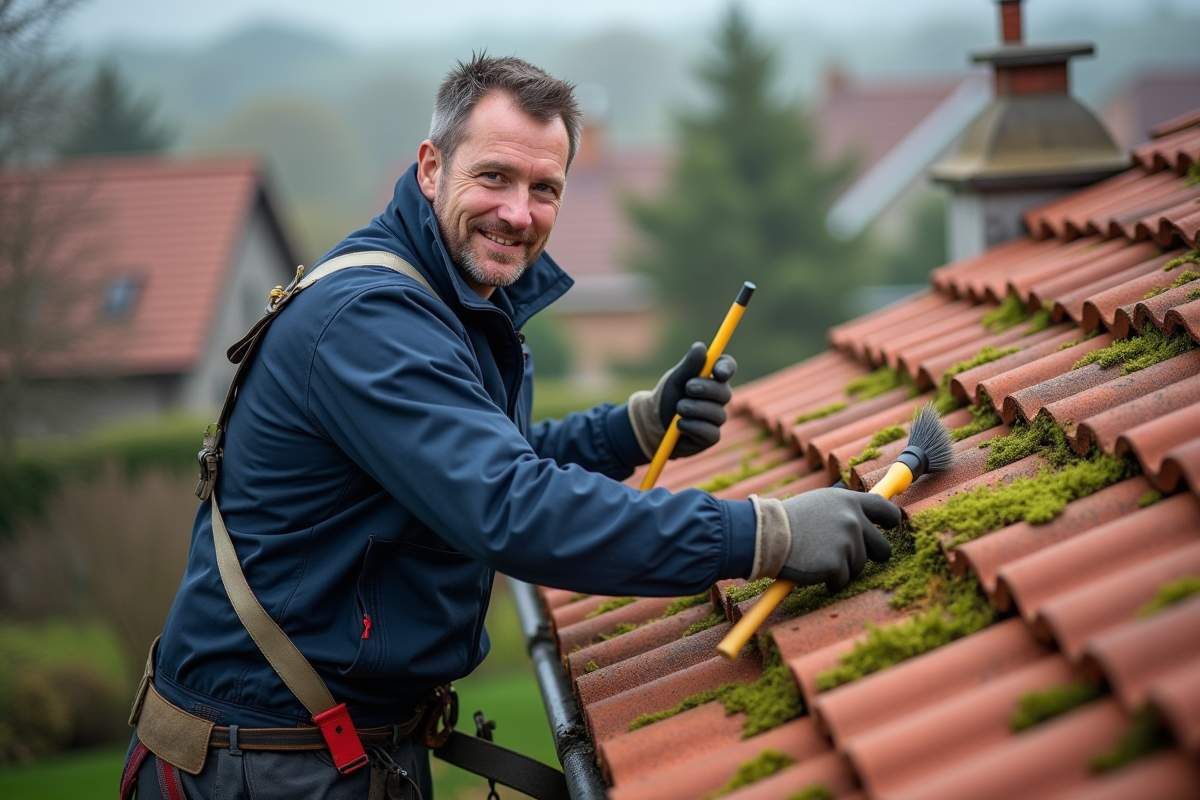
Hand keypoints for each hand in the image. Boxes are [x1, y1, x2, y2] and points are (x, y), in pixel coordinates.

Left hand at [629, 342, 736, 459]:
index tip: (717, 371)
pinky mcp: (711, 437)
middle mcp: (719, 398)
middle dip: (706, 389)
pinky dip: (692, 426)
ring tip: (678, 408)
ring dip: (694, 409)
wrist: (654, 424)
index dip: (726, 368)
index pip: (727, 368)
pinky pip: (710, 432)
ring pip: (716, 413)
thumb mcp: (675, 379)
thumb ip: (689, 365)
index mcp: (712, 378)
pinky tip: (679, 425)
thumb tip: (700, 347)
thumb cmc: (667, 397)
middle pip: (724, 392)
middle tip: (688, 387)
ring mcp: (716, 418)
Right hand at [776, 489, 896, 590]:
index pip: (885, 509)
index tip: (888, 526)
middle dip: (869, 555)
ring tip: (817, 557)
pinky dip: (829, 579)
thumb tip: (861, 518)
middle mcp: (852, 520)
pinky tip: (812, 568)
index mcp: (848, 501)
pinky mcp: (837, 564)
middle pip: (881, 547)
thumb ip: (843, 510)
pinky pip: (842, 580)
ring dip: (842, 567)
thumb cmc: (788, 520)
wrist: (766, 534)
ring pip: (859, 566)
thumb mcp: (819, 503)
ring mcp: (847, 542)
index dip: (891, 520)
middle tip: (849, 556)